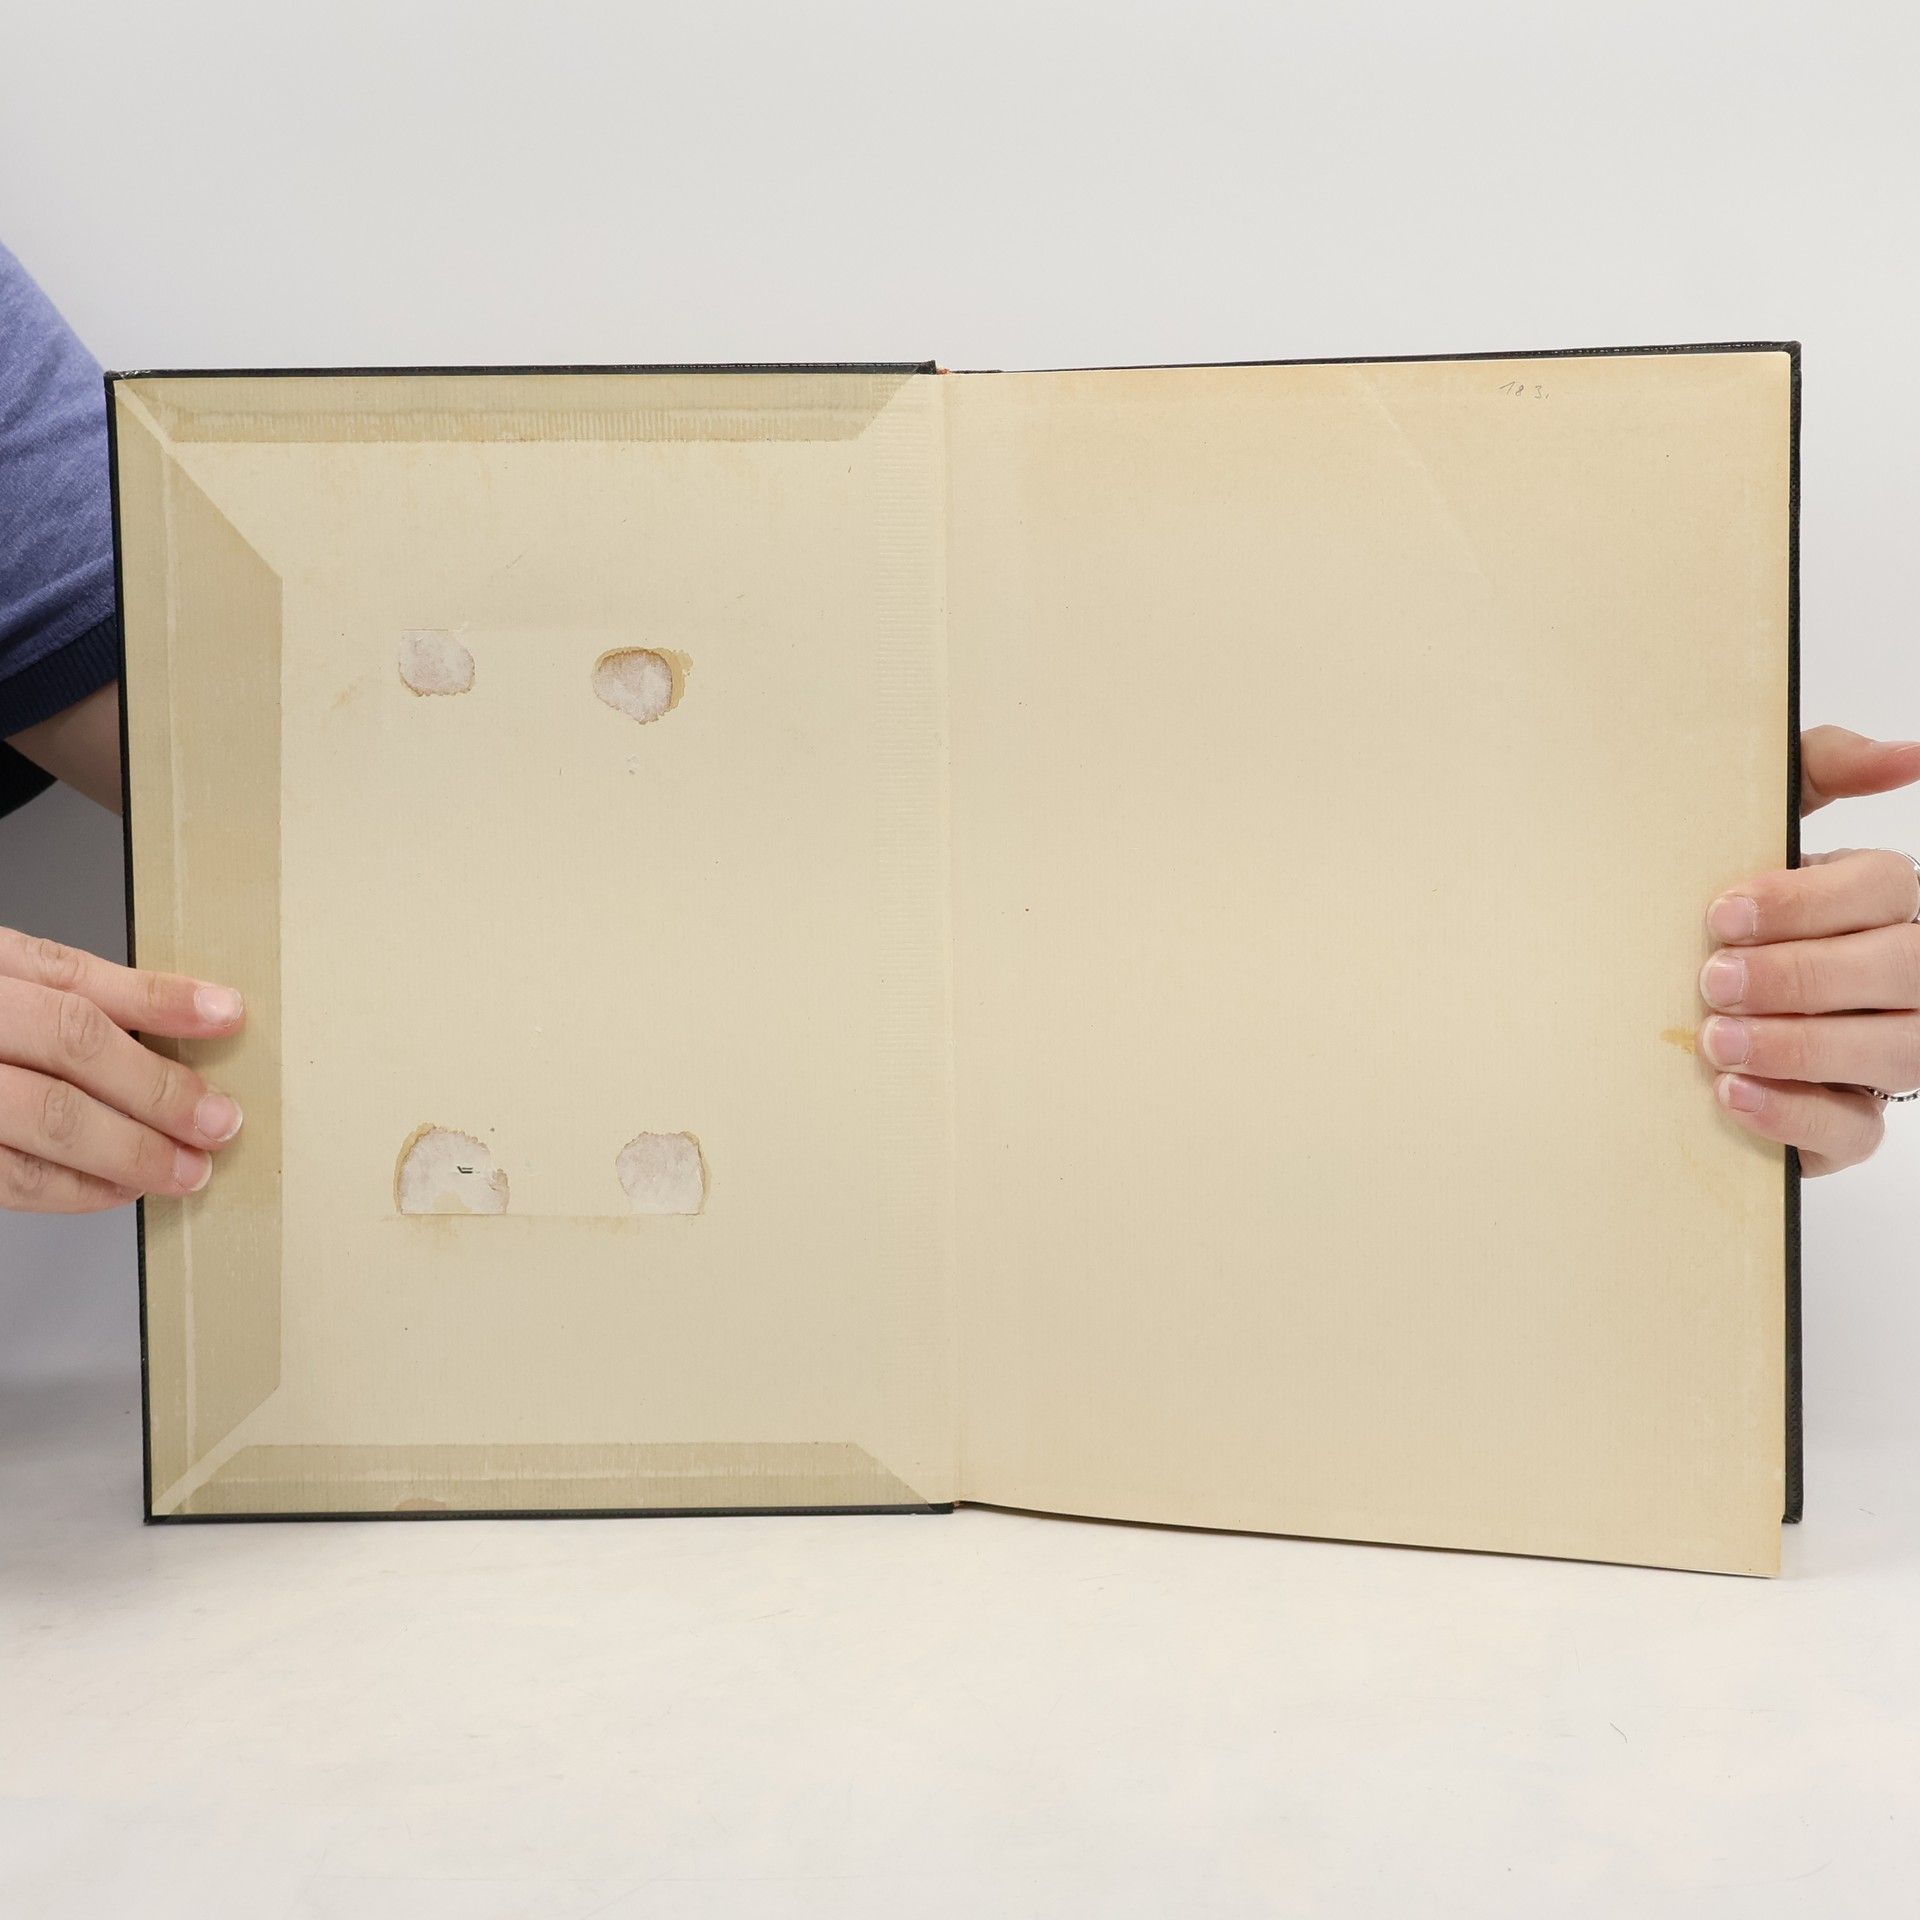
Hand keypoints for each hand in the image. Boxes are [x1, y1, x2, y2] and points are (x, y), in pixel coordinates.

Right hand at [0, 928, 245, 1211]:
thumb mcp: (7, 973)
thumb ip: (93, 992)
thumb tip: (206, 1010)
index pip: (74, 990)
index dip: (159, 1002)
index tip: (228, 1016)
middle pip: (67, 1058)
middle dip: (156, 1096)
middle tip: (217, 1122)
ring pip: (39, 1129)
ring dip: (127, 1156)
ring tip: (185, 1169)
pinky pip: (8, 1179)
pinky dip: (74, 1190)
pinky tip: (118, 1188)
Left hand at [1699, 727, 1919, 1174]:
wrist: (1667, 1002)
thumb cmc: (1728, 911)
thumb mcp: (1758, 823)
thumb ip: (1818, 769)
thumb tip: (1907, 754)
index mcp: (1881, 899)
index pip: (1881, 889)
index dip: (1805, 902)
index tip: (1721, 915)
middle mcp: (1904, 974)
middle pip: (1899, 969)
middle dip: (1800, 976)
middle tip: (1712, 980)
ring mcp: (1889, 1050)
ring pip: (1894, 1051)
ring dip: (1799, 1047)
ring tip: (1716, 1040)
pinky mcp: (1851, 1120)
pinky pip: (1856, 1130)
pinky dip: (1795, 1115)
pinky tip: (1732, 1094)